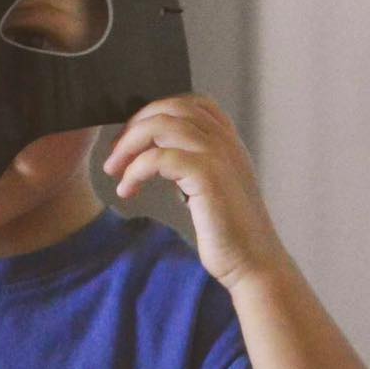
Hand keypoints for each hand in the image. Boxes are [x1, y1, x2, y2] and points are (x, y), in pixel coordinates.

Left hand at [102, 94, 287, 288]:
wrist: (255, 264)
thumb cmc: (232, 235)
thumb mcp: (215, 190)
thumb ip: (196, 167)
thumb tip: (159, 156)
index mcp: (229, 144)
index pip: (192, 103)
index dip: (157, 112)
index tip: (134, 139)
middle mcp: (226, 143)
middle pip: (171, 108)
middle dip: (135, 126)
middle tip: (116, 154)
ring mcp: (218, 156)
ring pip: (161, 126)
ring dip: (129, 145)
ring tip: (114, 170)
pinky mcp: (207, 177)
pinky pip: (158, 158)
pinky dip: (135, 171)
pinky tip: (127, 191)